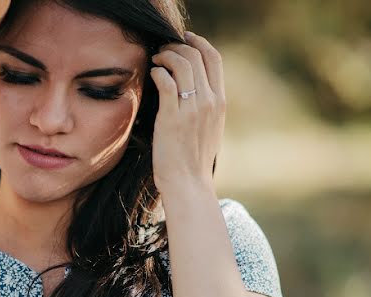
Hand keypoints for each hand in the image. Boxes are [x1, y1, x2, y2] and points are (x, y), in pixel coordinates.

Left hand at [150, 32, 225, 199]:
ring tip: (155, 61)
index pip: (214, 58)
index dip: (198, 42)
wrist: (188, 183)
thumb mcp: (209, 128)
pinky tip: (151, 75)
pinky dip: (157, 71)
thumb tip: (194, 87)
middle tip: (162, 51)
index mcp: (219, 102)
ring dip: (165, 55)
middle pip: (196, 55)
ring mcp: (191, 109)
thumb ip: (205, 106)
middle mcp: (209, 102)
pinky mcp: (172, 117)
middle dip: (176, 46)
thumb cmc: (193, 160)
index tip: (184, 38)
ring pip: (181, 63)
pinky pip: (165, 81)